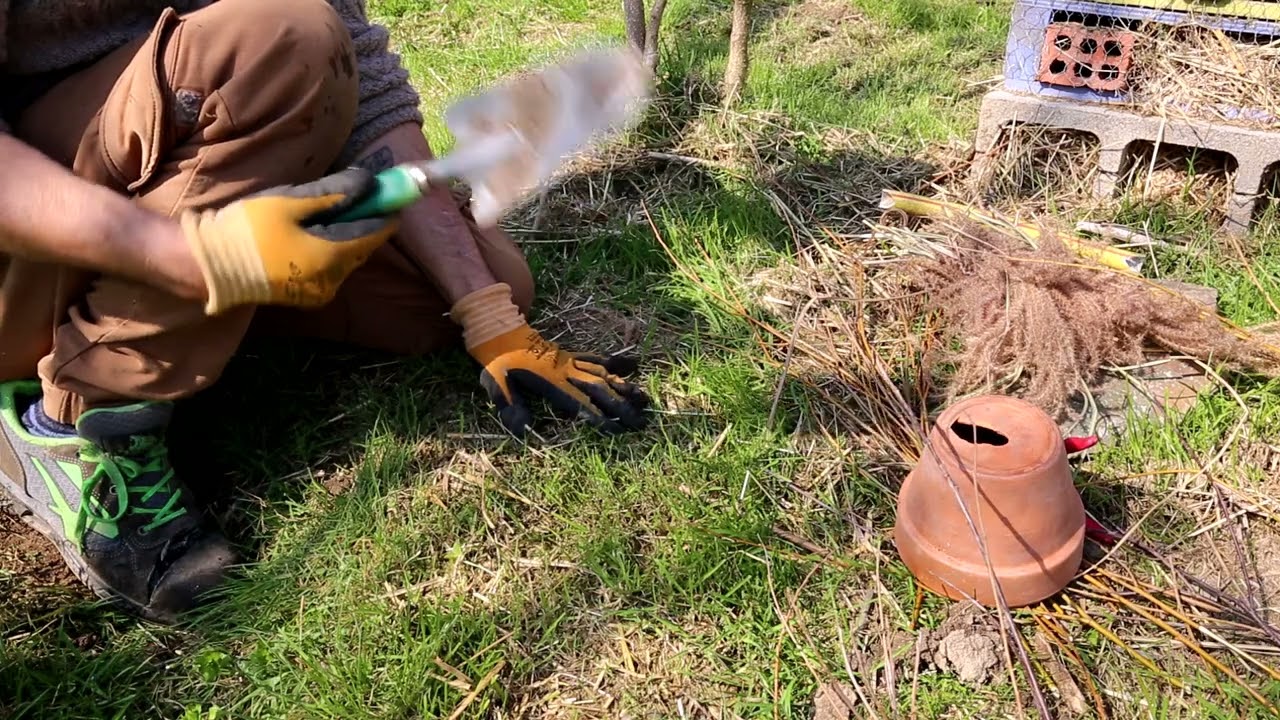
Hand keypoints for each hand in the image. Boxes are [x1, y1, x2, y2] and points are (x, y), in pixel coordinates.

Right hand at [178, 168, 398, 314]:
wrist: (208, 265)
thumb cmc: (247, 229)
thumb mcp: (290, 202)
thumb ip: (334, 193)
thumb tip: (368, 182)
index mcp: (331, 257)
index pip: (374, 233)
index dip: (385, 211)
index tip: (390, 192)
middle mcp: (332, 280)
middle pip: (362, 246)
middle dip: (364, 221)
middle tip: (356, 195)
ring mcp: (320, 292)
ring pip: (347, 258)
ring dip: (346, 235)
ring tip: (327, 213)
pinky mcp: (307, 296)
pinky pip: (331, 269)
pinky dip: (331, 249)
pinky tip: (312, 234)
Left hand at [451, 283, 649, 436]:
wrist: (499, 329)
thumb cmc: (497, 360)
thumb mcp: (497, 385)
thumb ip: (511, 407)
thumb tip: (522, 431)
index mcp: (551, 381)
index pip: (580, 403)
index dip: (598, 417)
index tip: (617, 430)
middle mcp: (567, 371)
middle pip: (600, 390)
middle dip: (621, 407)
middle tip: (641, 422)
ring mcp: (571, 361)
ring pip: (604, 374)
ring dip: (625, 387)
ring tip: (645, 399)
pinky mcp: (571, 355)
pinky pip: (597, 358)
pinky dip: (617, 362)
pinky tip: (635, 363)